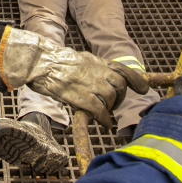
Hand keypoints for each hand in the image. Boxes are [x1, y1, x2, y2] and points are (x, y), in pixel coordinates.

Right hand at [0, 28, 149, 128]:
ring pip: (111, 98)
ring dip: (110, 108)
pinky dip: (105, 119)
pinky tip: (104, 124)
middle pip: (120, 86)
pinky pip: (100, 110)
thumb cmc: (52, 62)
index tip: (143, 89)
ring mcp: (90, 83)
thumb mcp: (77, 58)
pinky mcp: (81, 96)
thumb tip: (97, 74)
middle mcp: (96, 71)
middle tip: (113, 105)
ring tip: (104, 113)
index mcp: (95, 61)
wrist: (38, 62)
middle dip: (120, 98)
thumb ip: (90, 67)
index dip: (136, 80)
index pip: (122, 69)